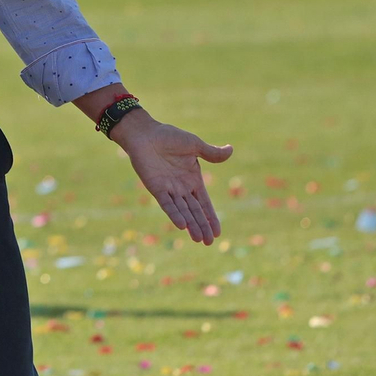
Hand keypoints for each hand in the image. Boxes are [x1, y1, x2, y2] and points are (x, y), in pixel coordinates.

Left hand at [111, 112, 232, 244]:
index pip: (204, 203)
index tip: (217, 232)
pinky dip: (174, 214)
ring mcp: (169, 189)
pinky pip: (167, 204)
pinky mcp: (156, 188)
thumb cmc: (168, 137)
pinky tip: (182, 225)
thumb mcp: (194, 145)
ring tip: (199, 239)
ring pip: (182, 211)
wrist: (145, 133)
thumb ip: (211, 153)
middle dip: (202, 226)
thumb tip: (231, 150)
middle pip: (194, 211)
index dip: (211, 217)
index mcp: (193, 179)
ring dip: (190, 224)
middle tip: (209, 242)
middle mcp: (182, 188)